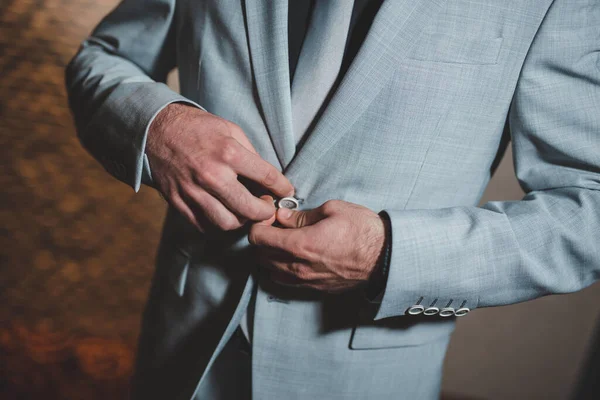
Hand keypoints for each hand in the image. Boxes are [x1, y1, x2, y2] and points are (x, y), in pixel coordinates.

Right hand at [146, 103, 293, 231]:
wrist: (156, 130)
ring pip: (227, 223)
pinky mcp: (179, 202)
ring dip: (242, 221)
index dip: (282, 187)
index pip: (266, 177)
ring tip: (245, 212)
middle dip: (265, 212)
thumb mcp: (230, 130)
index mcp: (228, 153)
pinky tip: (224, 212)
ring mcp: (193, 191)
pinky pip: (204, 225)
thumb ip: (251, 154)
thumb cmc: (198, 128)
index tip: (286, 191)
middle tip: (267, 207)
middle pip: (249, 209)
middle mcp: (212, 175)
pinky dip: (218, 223)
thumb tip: (268, 177)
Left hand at [249, 200, 387, 292]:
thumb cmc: (363, 230)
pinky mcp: (314, 289)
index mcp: (300, 244)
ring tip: (285, 241)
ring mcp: (305, 281)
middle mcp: (298, 267)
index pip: (258, 238)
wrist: (386, 257)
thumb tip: (283, 216)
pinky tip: (294, 256)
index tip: (270, 215)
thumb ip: (302, 215)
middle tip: (276, 226)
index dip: (259, 223)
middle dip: (263, 238)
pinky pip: (285, 281)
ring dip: (270, 255)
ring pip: (269, 271)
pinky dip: (281, 269)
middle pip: (259, 255)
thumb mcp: (332, 210)